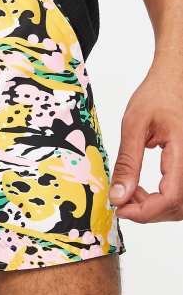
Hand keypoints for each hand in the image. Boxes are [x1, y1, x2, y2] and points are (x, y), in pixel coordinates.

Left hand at [109, 62, 182, 222]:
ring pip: (179, 205)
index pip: (171, 197)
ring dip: (153, 207)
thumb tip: (118, 195)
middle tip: (119, 200)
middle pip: (177, 206)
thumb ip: (127, 162)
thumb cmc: (156, 97)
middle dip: (146, 211)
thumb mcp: (133, 126)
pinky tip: (141, 190)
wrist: (173, 83)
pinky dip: (161, 199)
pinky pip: (180, 194)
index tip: (119, 209)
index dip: (145, 211)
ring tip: (128, 193)